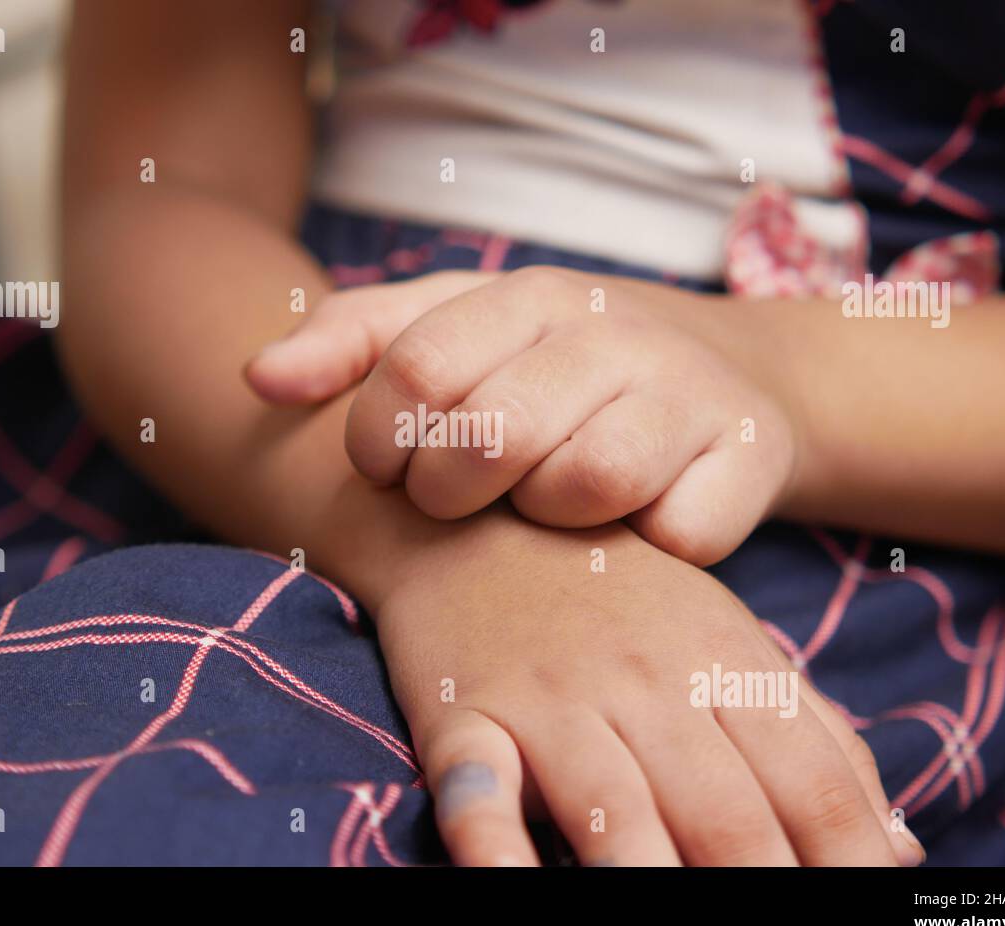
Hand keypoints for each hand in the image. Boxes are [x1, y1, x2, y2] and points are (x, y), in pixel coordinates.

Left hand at [246, 267, 799, 565]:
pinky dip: (641, 550)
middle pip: (492, 432)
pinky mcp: (749, 459)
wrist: (729, 379)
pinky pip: (675, 534)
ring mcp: (687, 393)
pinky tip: (627, 535)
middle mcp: (612, 333)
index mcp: (528, 296)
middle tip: (450, 502)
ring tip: (539, 509)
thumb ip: (356, 343)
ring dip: (544, 519)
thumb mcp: (458, 328)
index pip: (418, 366)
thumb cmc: (557, 367)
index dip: (378, 437)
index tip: (382, 471)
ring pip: (585, 483)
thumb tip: (256, 379)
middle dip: (449, 490)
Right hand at [377, 508, 922, 865]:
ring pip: (614, 809)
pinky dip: (495, 844)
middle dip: (765, 892)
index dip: (853, 864)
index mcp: (723, 662)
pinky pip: (479, 786)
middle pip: (727, 817)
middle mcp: (646, 682)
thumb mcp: (727, 640)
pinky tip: (513, 883)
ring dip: (648, 881)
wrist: (481, 515)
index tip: (866, 915)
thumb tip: (898, 848)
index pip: (813, 785)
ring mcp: (553, 697)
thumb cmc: (619, 597)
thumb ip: (814, 737)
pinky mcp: (465, 712)